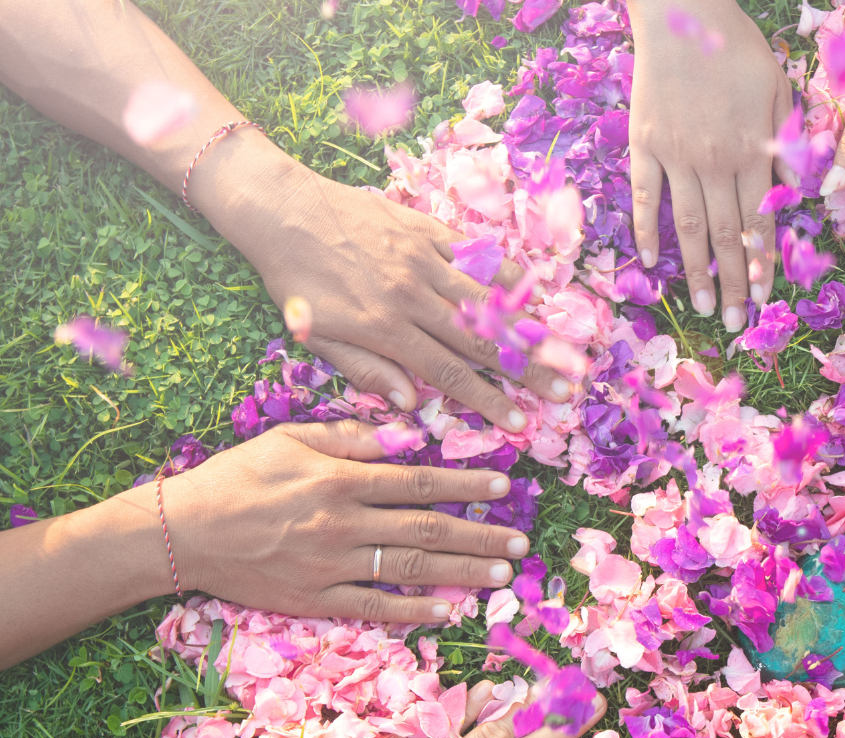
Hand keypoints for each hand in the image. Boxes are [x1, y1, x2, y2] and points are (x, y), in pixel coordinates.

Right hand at [141, 420, 528, 621]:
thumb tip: (408, 434)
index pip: (419, 481)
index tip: (505, 485)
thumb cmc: (237, 478)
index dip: (467, 483)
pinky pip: (376, 608)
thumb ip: (350, 438)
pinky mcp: (316, 600)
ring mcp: (331, 566)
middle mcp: (342, 524)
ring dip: (464, 572)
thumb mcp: (289, 440)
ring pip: (411, 571)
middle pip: (427, 531)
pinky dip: (417, 611)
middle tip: (520, 542)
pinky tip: (451, 610)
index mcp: (339, 479)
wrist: (183, 532)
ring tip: (503, 573)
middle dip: (480, 535)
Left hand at [217, 162, 571, 431]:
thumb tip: (413, 405)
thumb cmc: (295, 280)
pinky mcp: (426, 231)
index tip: (518, 421)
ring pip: (486, 300)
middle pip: (480, 341)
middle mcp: (411, 295)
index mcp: (384, 328)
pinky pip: (475, 256)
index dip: (487, 400)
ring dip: (527, 328)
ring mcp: (423, 260)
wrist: (281, 209)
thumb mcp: (316, 335)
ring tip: (560, 350)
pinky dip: (506, 275)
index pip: (448, 373)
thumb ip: (366, 370)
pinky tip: (533, 293)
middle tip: (562, 391)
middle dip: (525, 370)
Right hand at [627, 0, 791, 331]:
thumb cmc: (737, 47)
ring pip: (687, 226)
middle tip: (735, 323)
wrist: (682, 12)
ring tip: (701, 306)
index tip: (765, 301)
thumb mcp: (778, 89)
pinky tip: (650, 262)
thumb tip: (793, 191)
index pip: (759, 222)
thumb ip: (786, 142)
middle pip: (724, 235)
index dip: (762, 264)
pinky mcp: (644, 144)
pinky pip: (645, 196)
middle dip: (733, 283)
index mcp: (752, 152)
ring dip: (696, 270)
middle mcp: (714, 162)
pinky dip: (647, 230)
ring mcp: (675, 156)